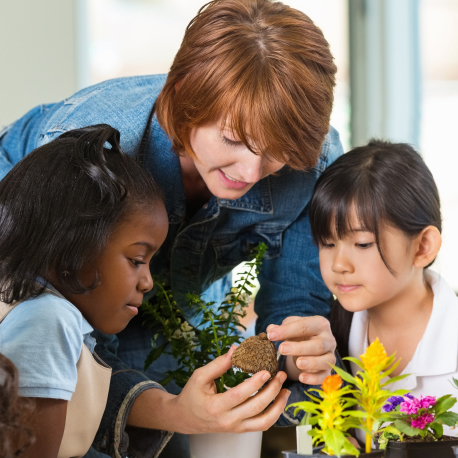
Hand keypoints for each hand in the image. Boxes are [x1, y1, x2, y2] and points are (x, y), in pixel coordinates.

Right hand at [168, 345, 289, 433]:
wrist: (186, 418)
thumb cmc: (192, 395)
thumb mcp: (200, 376)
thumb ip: (218, 364)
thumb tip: (236, 349)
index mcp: (216, 406)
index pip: (240, 395)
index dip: (255, 383)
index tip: (266, 370)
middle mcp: (228, 420)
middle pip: (256, 407)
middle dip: (272, 390)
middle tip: (280, 374)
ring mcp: (236, 427)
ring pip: (264, 421)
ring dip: (278, 405)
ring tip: (286, 389)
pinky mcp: (241, 429)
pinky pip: (262, 425)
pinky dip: (274, 414)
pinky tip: (280, 400)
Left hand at [266, 316, 335, 384]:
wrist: (310, 347)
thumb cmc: (300, 334)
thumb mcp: (290, 327)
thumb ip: (280, 328)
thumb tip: (270, 330)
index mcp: (320, 324)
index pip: (304, 326)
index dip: (287, 330)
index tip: (270, 335)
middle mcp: (329, 339)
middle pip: (318, 344)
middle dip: (299, 347)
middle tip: (281, 349)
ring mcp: (331, 356)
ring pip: (326, 360)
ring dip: (312, 362)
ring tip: (297, 363)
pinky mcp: (328, 371)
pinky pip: (324, 376)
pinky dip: (314, 378)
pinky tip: (301, 378)